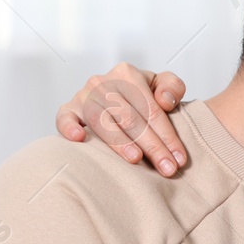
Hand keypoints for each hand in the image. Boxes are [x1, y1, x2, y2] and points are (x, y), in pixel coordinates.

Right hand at [56, 63, 188, 175]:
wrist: (115, 92)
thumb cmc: (141, 94)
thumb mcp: (161, 84)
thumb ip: (172, 86)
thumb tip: (165, 102)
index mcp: (128, 74)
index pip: (151, 110)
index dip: (168, 136)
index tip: (179, 159)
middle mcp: (103, 82)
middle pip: (130, 118)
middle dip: (152, 146)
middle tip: (166, 169)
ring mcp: (83, 96)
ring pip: (102, 121)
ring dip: (119, 142)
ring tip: (136, 160)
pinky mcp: (68, 109)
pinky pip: (64, 118)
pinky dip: (69, 127)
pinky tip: (80, 139)